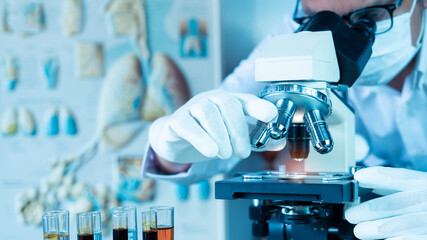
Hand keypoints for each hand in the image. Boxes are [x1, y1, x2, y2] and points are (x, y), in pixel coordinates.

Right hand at [149, 89, 276, 163]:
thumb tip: (279, 141)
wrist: (175, 138)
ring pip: (208, 113)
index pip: (246, 100)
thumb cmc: (207, 134)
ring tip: (225, 154)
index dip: (259, 106)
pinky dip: (201, 138)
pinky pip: (188, 124)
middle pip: (228, 104)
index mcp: (228, 102)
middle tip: (242, 152)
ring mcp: (192, 107)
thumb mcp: (234, 138)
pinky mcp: (177, 120)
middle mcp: (211, 100)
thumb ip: (257, 139)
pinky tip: (210, 151)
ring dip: (221, 136)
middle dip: (239, 129)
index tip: (271, 115)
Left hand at [345, 167, 426, 239]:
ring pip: (407, 222)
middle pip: (402, 201)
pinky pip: (419, 238)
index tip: (358, 177)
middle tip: (351, 214)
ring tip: (359, 231)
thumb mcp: (421, 191)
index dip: (381, 176)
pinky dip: (402, 239)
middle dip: (373, 208)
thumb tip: (369, 184)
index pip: (405, 177)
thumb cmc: (426, 206)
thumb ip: (400, 188)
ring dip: (380, 227)